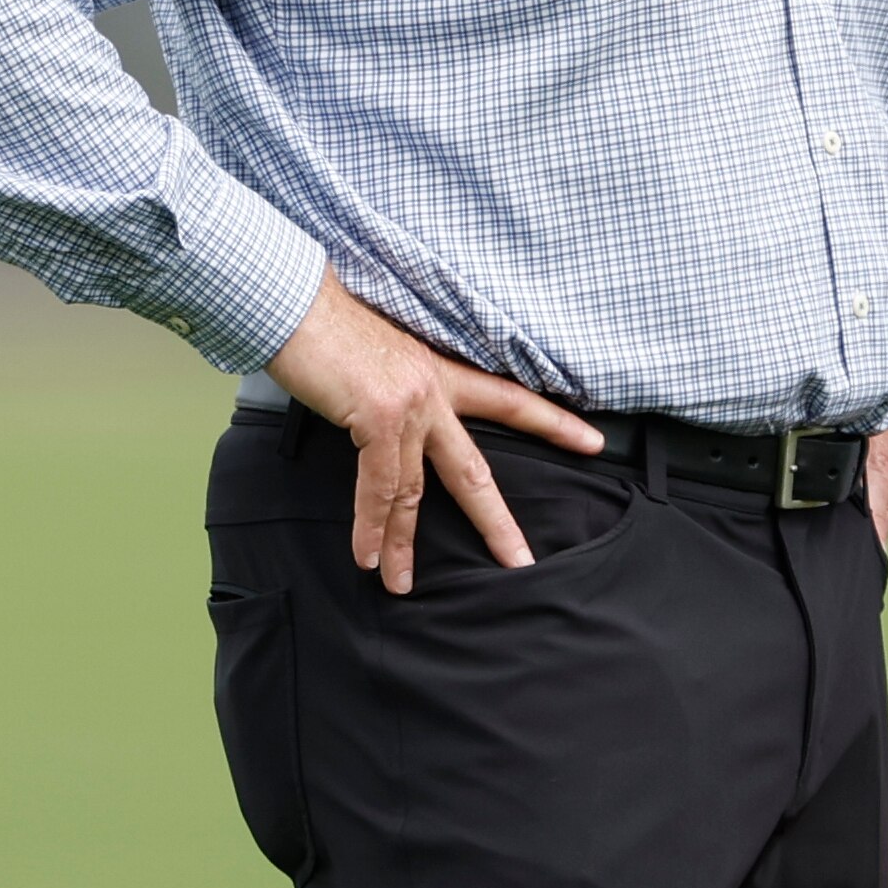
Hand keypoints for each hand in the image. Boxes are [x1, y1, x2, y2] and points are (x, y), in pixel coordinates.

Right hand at [264, 267, 601, 594]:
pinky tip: (366, 558)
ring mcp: (410, 404)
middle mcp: (434, 390)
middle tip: (521, 561)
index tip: (595, 443)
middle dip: (496, 521)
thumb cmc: (325, 327)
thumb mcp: (377, 360)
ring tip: (400, 585)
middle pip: (475, 469)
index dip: (554, 424)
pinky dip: (369, 527)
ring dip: (402, 544)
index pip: (510, 402)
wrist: (292, 302)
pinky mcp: (379, 416)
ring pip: (416, 492)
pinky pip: (378, 487)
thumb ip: (395, 393)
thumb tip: (385, 425)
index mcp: (439, 373)